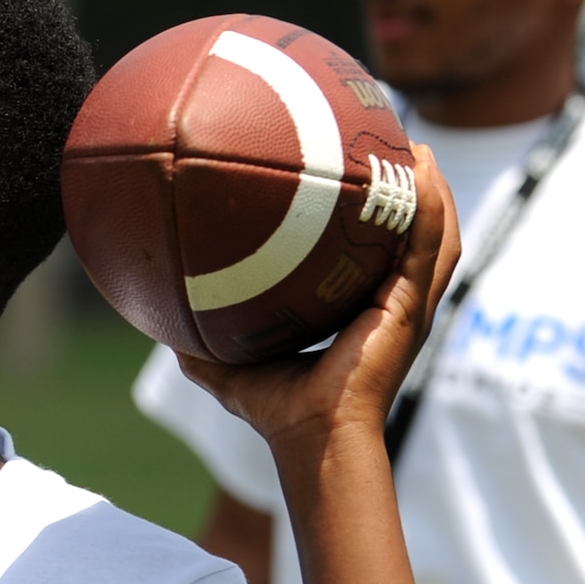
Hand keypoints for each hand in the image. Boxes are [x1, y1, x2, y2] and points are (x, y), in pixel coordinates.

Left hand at [179, 145, 459, 449]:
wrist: (310, 436)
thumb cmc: (276, 411)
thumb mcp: (227, 367)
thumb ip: (195, 343)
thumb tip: (151, 320)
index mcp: (358, 312)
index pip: (371, 254)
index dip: (370, 219)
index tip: (353, 177)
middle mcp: (389, 304)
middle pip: (412, 236)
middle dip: (409, 192)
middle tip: (393, 147)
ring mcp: (405, 306)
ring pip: (433, 235)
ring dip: (429, 191)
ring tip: (416, 149)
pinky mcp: (408, 308)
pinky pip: (426, 247)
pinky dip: (429, 208)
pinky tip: (422, 172)